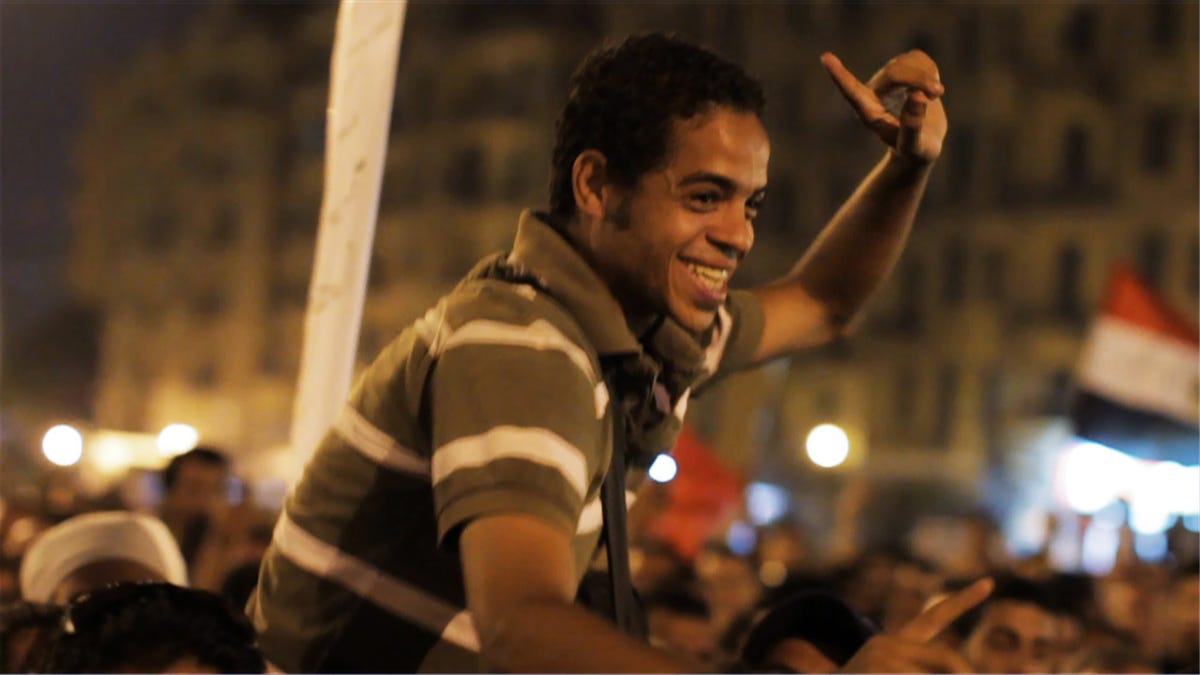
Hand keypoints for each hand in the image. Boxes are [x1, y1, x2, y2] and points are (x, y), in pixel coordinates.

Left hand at [821, 50, 946, 163]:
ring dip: (927, 75)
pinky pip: (917, 57)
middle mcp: (873, 93)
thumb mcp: (915, 147)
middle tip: (938, 92)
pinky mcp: (903, 69)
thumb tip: (916, 95)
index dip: (840, 76)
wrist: (922, 144)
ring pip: (908, 61)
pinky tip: (931, 87)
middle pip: (895, 72)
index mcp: (868, 113)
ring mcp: (887, 79)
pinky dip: (930, 69)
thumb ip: (912, 126)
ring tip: (935, 95)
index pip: (851, 92)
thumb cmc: (915, 151)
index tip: (825, 58)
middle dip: (919, 79)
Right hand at [840, 577, 991, 672]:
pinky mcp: (873, 670)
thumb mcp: (895, 672)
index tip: (989, 583)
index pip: (933, 617)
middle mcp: (887, 643)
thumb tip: (964, 670)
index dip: (963, 601)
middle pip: (947, 658)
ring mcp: (879, 657)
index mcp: (896, 642)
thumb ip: (926, 665)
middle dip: (965, 673)